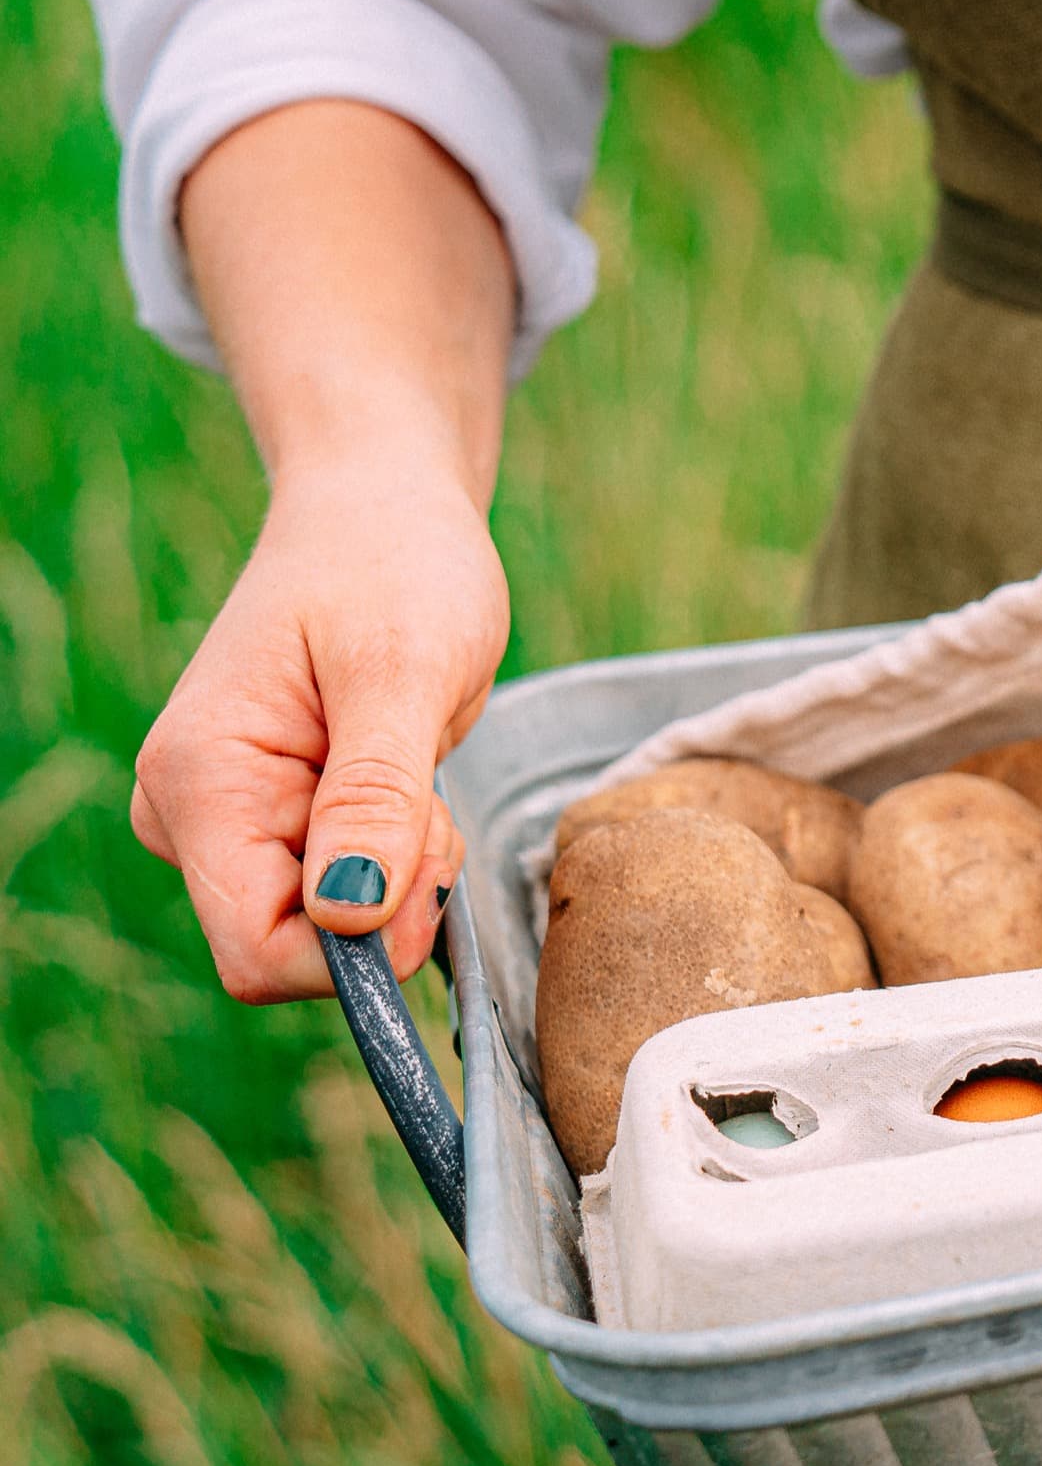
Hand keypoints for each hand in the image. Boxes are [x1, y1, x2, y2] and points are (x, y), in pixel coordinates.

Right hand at [147, 98, 518, 1000]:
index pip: (258, 956)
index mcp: (200, 784)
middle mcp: (190, 815)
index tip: (425, 858)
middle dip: (390, 897)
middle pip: (301, 949)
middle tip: (427, 791)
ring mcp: (229, 820)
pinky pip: (349, 889)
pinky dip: (401, 853)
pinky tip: (407, 780)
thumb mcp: (403, 672)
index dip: (358, 947)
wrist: (380, 509)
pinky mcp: (274, 818)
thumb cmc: (394, 566)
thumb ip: (377, 799)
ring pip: (333, 924)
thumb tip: (351, 915)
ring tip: (416, 766)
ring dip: (403, 869)